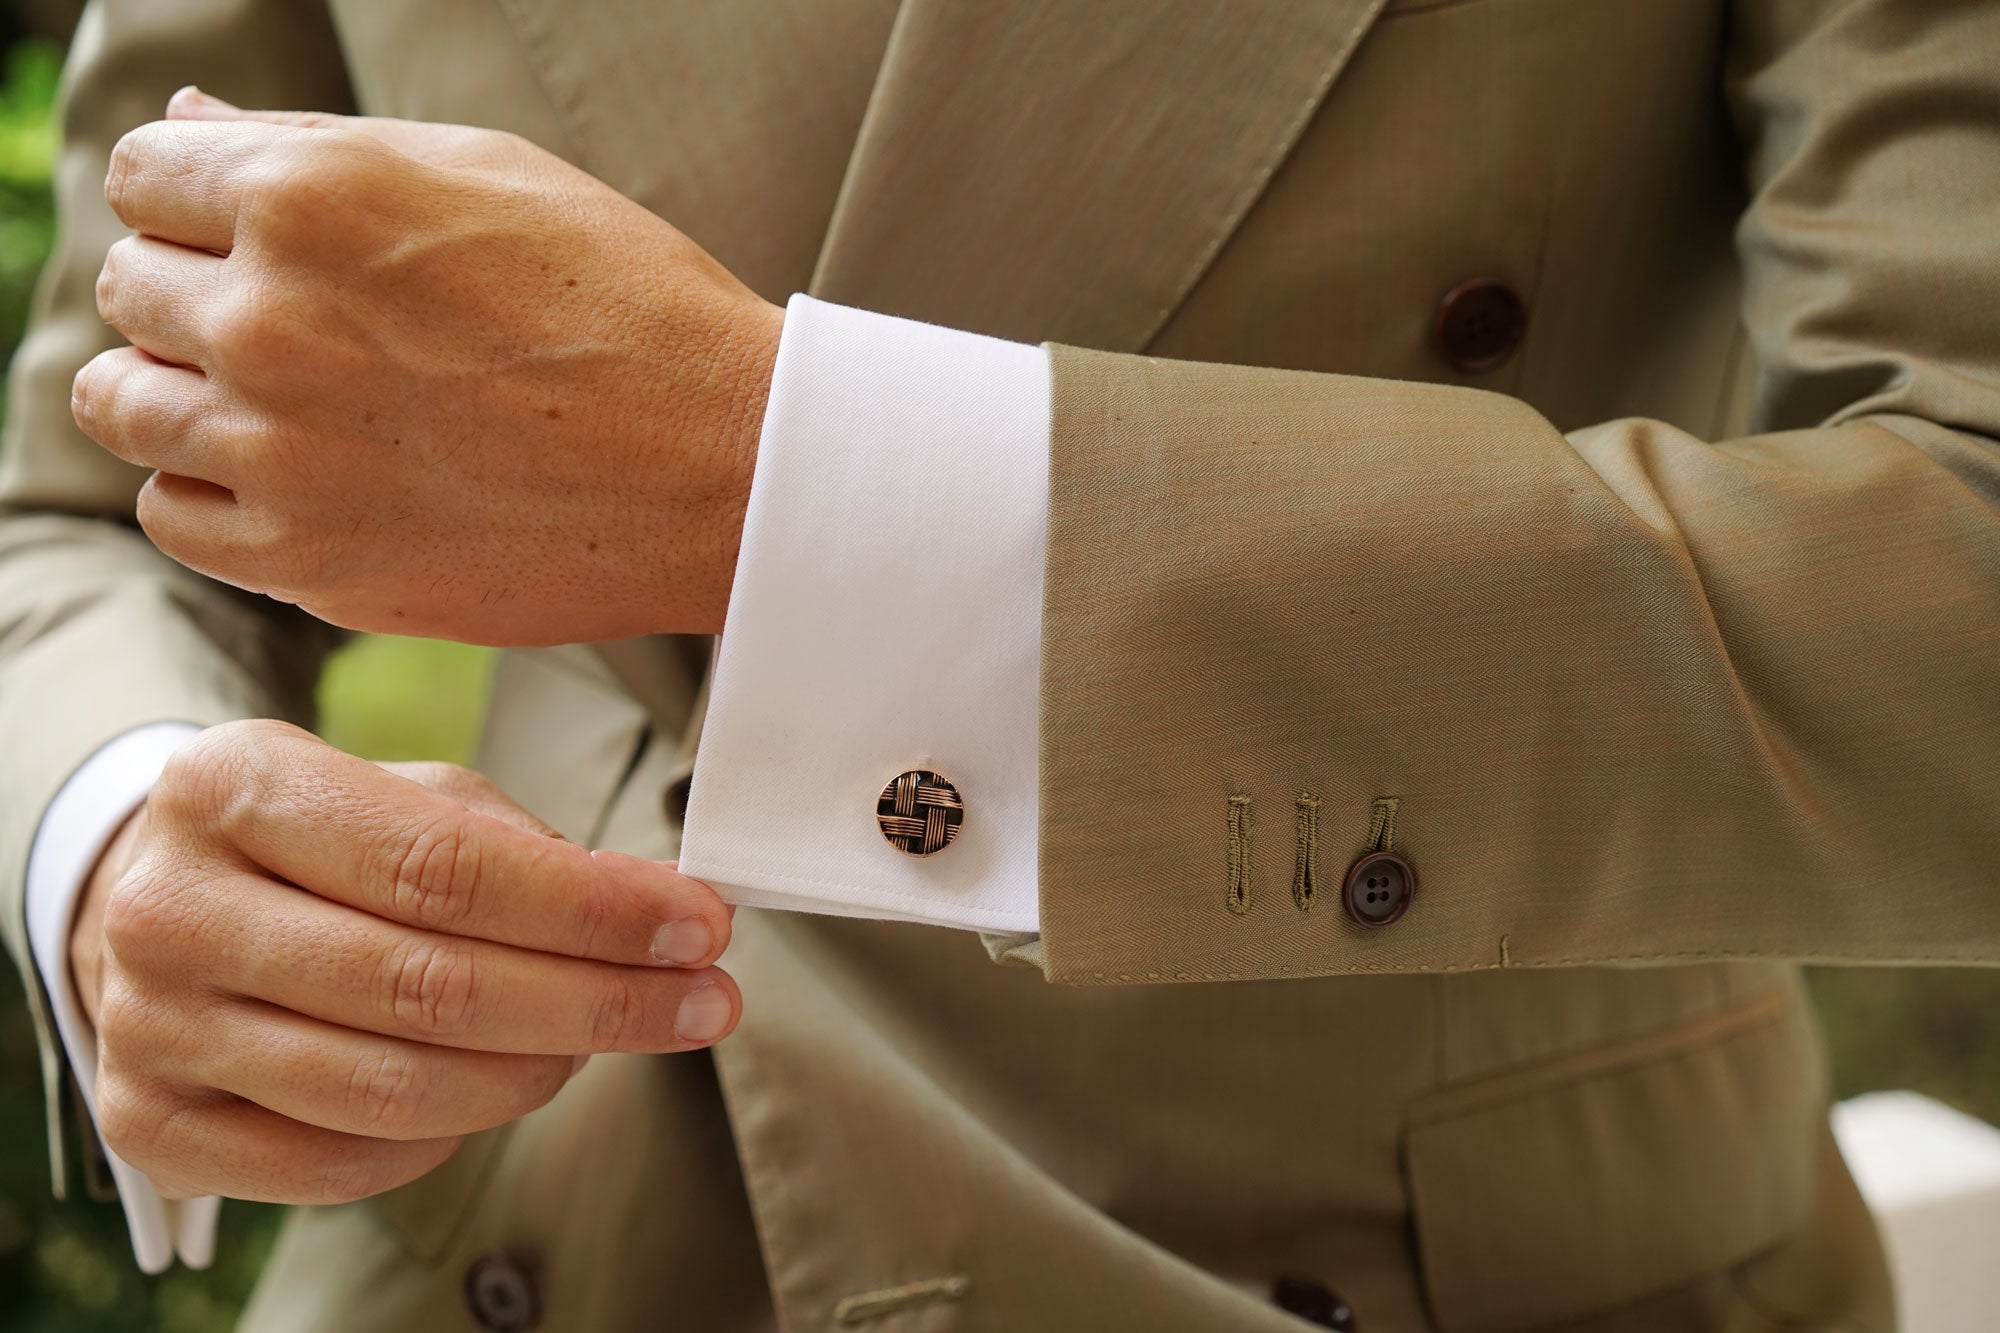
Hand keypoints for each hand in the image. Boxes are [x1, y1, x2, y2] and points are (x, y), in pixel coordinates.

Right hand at [68, 720, 737, 1203]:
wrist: (154, 900)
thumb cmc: (310, 841)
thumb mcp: (399, 790)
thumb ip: (513, 843)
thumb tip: (648, 914)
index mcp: (233, 787)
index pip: (443, 867)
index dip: (592, 909)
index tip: (699, 926)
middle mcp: (171, 909)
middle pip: (428, 986)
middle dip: (599, 1001)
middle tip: (703, 999)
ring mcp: (150, 1028)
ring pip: (395, 1088)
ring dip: (541, 1072)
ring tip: (612, 1038)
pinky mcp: (154, 1126)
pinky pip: (347, 1162)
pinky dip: (452, 1135)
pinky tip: (506, 1084)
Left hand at [74, 88, 782, 645]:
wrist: (726, 469)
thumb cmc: (630, 306)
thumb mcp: (485, 175)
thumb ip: (314, 145)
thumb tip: (190, 117)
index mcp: (309, 197)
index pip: (141, 176)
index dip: (195, 200)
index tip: (253, 236)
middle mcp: (269, 320)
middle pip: (127, 289)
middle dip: (193, 291)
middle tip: (299, 324)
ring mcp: (279, 451)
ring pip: (122, 405)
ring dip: (181, 392)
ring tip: (283, 402)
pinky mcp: (310, 559)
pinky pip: (174, 516)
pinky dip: (213, 493)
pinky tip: (297, 476)